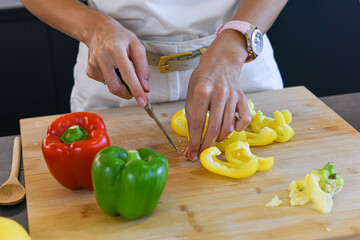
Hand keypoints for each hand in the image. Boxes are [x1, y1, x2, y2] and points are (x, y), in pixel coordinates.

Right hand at [85, 16, 149, 106]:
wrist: (98, 30)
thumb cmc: (119, 37)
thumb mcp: (137, 47)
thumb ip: (143, 68)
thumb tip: (145, 87)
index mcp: (115, 50)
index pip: (128, 75)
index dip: (136, 90)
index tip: (143, 102)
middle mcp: (102, 58)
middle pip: (116, 87)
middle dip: (128, 92)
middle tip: (134, 86)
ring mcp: (94, 65)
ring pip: (111, 86)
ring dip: (120, 82)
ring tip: (120, 67)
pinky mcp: (90, 71)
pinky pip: (106, 82)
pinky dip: (112, 79)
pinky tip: (111, 67)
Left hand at [185, 30, 251, 160]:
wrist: (222, 62)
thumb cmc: (203, 79)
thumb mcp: (190, 93)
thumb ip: (191, 116)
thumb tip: (191, 142)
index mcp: (202, 91)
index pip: (197, 123)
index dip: (194, 142)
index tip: (191, 154)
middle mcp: (219, 94)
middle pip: (213, 128)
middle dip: (206, 145)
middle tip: (201, 152)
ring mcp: (232, 96)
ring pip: (228, 127)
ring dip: (219, 138)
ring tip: (212, 139)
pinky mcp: (242, 98)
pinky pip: (244, 120)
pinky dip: (237, 129)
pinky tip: (229, 127)